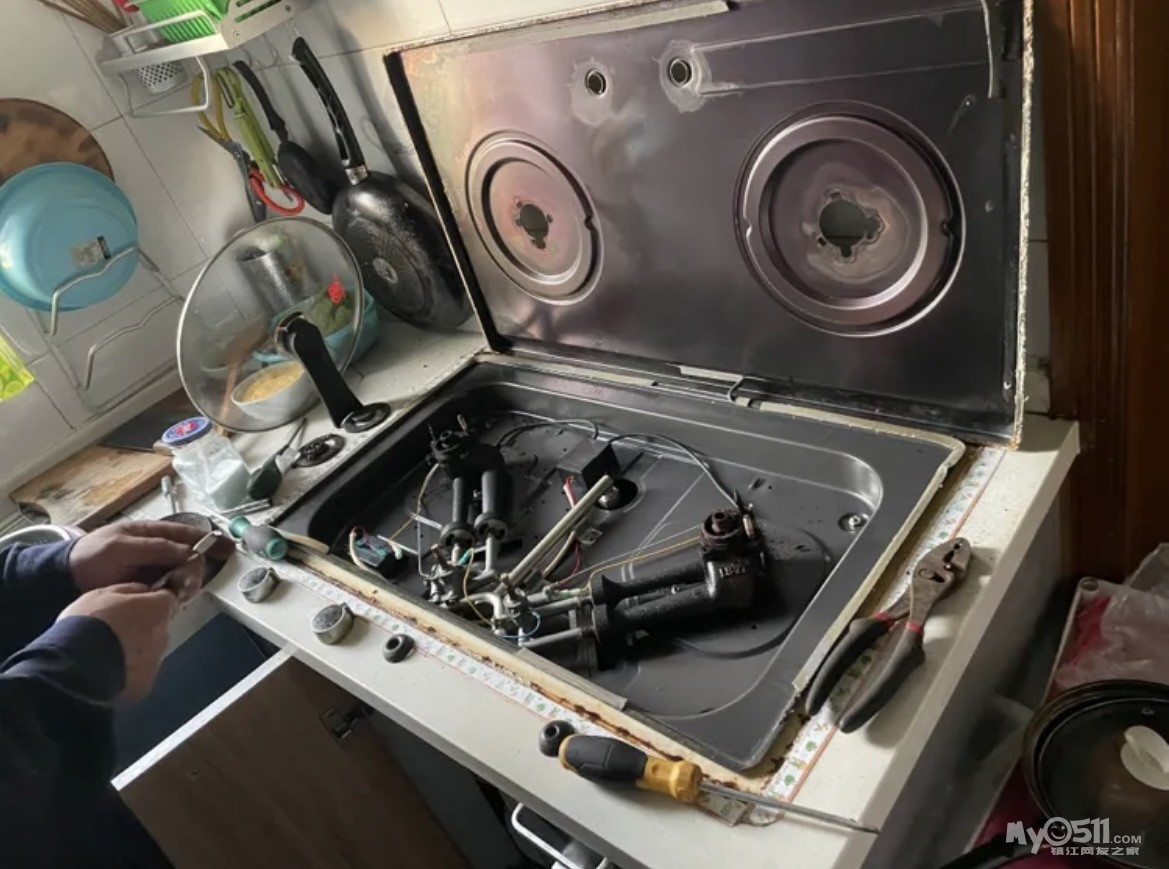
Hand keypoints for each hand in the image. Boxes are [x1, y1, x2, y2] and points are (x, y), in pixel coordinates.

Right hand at [58, 584, 177, 700]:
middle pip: (159, 628)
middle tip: (115, 631)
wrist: (75, 667)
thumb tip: (145, 591)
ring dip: (136, 651)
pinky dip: (128, 671)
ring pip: (150, 652)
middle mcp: (164, 635)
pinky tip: (107, 672)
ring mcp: (156, 662)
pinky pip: (139, 674)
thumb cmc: (89, 622)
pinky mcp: (144, 685)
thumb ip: (131, 590)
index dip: (154, 602)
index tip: (139, 604)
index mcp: (158, 610)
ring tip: (107, 654)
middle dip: (143, 628)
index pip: (168, 600)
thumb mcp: (104, 594)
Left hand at [69, 520, 231, 603]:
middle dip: (200, 564)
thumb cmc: (90, 556)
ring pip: (182, 572)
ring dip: (189, 580)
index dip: (207, 539)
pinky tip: (181, 596)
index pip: (184, 533)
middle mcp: (155, 549)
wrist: (65, 579)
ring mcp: (152, 568)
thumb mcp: (121, 546)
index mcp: (149, 532)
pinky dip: (179, 592)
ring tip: (189, 589)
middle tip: (207, 575)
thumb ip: (154, 547)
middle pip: (188, 554)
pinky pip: (170, 587)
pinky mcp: (148, 586)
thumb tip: (187, 551)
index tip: (227, 547)